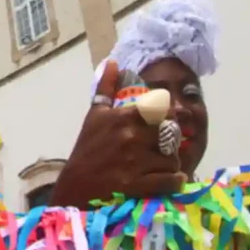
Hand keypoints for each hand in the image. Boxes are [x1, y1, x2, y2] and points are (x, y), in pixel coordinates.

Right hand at [50, 60, 185, 208]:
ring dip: (171, 163)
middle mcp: (130, 137)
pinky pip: (170, 180)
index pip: (160, 109)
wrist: (75, 186)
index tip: (162, 125)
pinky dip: (174, 181)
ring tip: (161, 166)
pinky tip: (168, 180)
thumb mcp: (94, 115)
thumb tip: (113, 62)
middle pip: (170, 134)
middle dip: (170, 142)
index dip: (166, 117)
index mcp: (122, 117)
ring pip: (172, 158)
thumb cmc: (87, 150)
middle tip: (162, 148)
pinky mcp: (138, 185)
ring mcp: (134, 162)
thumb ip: (106, 88)